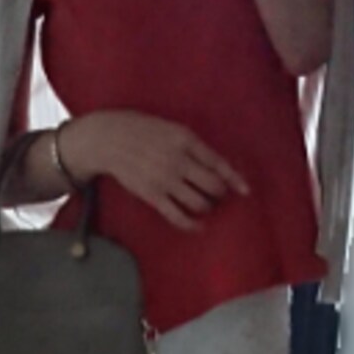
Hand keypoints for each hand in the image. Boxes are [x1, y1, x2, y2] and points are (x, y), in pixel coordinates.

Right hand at [62, 110, 249, 231]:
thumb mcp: (170, 128)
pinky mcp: (153, 196)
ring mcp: (165, 180)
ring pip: (200, 203)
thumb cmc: (141, 130)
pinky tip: (199, 226)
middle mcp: (178, 160)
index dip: (234, 179)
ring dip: (207, 207)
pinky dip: (192, 224)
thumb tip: (214, 164)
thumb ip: (192, 145)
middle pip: (213, 186)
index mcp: (184, 139)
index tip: (245, 191)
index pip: (217, 163)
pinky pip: (179, 217)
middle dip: (219, 193)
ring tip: (204, 204)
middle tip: (216, 194)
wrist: (108, 139)